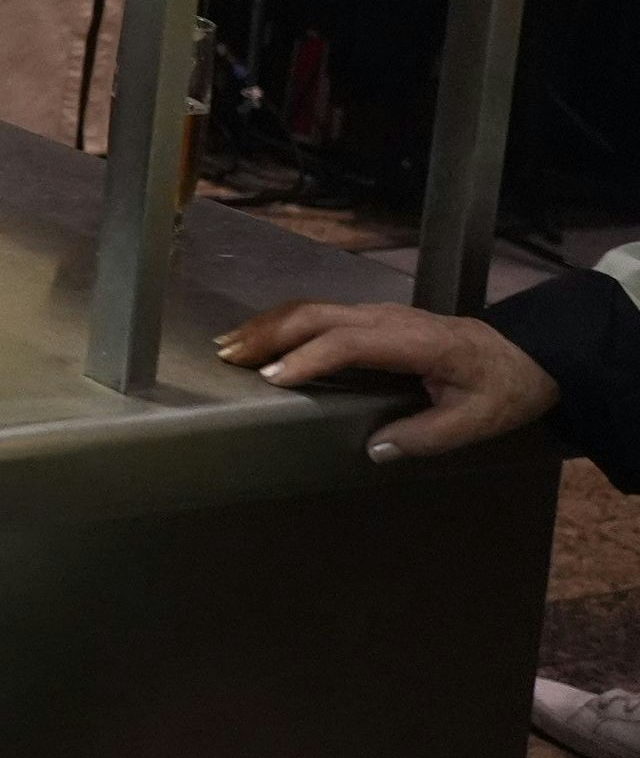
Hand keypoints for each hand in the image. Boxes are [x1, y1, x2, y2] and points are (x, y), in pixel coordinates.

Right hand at [216, 299, 560, 461]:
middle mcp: (390, 318)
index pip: (349, 342)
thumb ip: (426, 436)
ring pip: (312, 309)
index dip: (309, 358)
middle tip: (229, 357)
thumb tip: (373, 448)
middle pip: (317, 315)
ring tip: (231, 346)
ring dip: (268, 326)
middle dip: (269, 334)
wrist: (528, 354)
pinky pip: (320, 314)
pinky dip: (284, 324)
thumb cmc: (503, 388)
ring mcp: (380, 313)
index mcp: (416, 342)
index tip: (274, 378)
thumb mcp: (477, 421)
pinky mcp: (375, 317)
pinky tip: (265, 339)